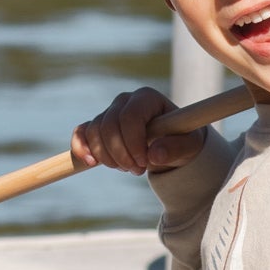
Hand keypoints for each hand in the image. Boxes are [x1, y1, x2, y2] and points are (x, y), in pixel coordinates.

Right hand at [72, 87, 201, 175]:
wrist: (170, 144)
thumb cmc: (181, 140)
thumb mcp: (189, 146)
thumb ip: (176, 148)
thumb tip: (154, 154)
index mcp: (147, 98)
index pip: (130, 117)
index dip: (133, 143)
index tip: (144, 163)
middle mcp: (125, 100)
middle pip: (109, 126)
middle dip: (121, 154)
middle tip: (138, 171)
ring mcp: (109, 112)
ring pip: (94, 133)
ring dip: (108, 157)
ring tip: (128, 168)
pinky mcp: (98, 125)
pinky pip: (81, 133)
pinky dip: (81, 149)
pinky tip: (91, 163)